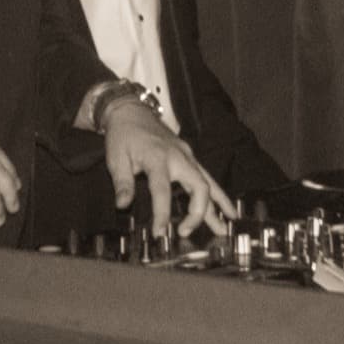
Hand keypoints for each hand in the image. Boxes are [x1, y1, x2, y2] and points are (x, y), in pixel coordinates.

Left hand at [100, 102, 233, 235]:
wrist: (132, 111)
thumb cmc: (123, 135)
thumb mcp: (116, 158)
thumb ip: (122, 183)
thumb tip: (123, 205)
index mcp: (157, 158)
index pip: (163, 190)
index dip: (162, 213)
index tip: (160, 232)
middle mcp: (178, 157)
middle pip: (198, 186)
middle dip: (196, 213)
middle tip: (186, 232)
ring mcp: (187, 156)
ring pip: (208, 183)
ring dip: (216, 207)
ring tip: (223, 228)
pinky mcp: (190, 157)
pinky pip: (208, 178)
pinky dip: (218, 195)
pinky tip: (227, 209)